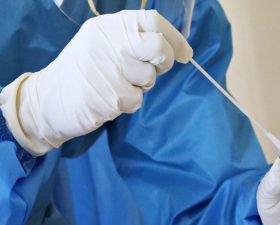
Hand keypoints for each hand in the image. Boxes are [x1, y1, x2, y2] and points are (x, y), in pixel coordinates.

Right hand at [0, 10, 192, 155]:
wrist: (47, 100)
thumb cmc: (81, 72)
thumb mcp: (101, 45)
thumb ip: (131, 41)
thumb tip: (172, 49)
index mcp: (108, 26)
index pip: (153, 20)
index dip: (175, 38)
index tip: (186, 54)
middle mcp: (110, 42)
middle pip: (158, 47)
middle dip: (164, 61)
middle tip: (154, 70)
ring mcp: (109, 69)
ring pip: (149, 78)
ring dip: (139, 86)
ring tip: (116, 85)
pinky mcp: (110, 95)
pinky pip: (136, 100)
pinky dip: (128, 103)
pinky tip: (109, 99)